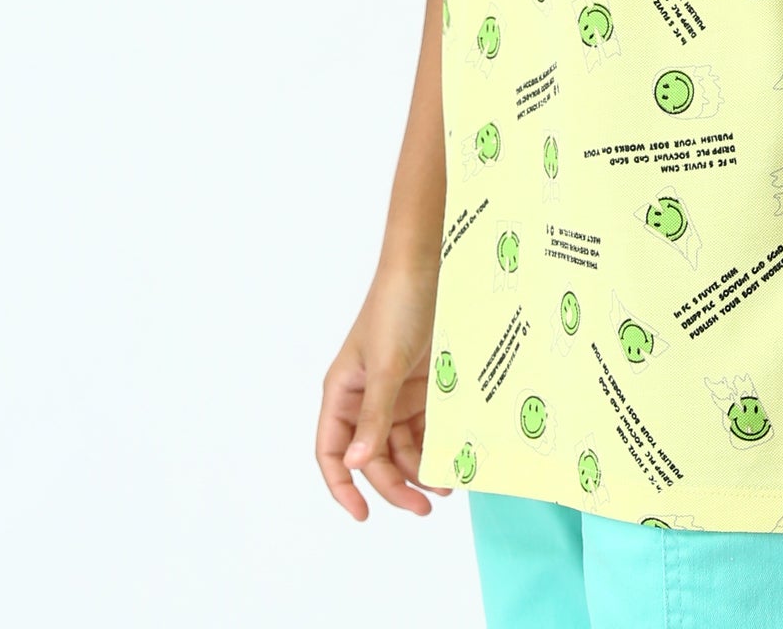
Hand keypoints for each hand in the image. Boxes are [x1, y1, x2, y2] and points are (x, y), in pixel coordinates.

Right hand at [317, 262, 454, 520]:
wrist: (432, 268)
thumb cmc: (397, 307)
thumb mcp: (386, 365)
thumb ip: (374, 417)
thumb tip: (354, 464)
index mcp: (343, 392)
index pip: (331, 451)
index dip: (342, 486)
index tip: (363, 515)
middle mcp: (366, 398)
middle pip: (372, 456)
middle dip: (394, 485)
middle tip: (423, 508)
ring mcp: (395, 394)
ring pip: (401, 447)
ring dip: (419, 469)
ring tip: (446, 485)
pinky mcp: (423, 387)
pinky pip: (425, 428)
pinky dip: (435, 446)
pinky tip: (451, 459)